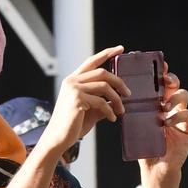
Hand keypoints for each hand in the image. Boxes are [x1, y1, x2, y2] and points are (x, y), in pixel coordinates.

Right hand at [37, 45, 128, 159]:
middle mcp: (72, 82)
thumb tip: (117, 100)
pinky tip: (112, 119)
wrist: (58, 138)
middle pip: (102, 73)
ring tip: (121, 110)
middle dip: (119, 82)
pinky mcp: (77, 100)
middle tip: (128, 94)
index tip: (120, 49)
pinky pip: (101, 102)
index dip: (107, 53)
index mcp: (73, 81)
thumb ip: (102, 101)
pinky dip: (110, 111)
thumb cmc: (72, 125)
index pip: (91, 61)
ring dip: (117, 99)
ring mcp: (73, 90)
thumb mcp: (90, 110)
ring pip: (104, 87)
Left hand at [138, 66, 187, 179]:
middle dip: (170, 78)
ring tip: (162, 107)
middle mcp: (170, 107)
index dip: (160, 73)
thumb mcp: (135, 127)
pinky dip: (177, 116)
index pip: (160, 85)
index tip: (157, 65)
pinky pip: (187, 115)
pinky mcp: (187, 128)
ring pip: (183, 95)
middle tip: (163, 80)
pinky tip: (166, 122)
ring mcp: (180, 116)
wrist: (155, 168)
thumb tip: (115, 98)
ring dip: (173, 97)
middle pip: (174, 85)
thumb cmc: (144, 147)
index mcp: (157, 105)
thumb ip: (130, 113)